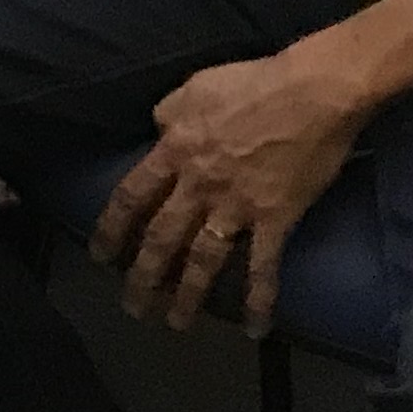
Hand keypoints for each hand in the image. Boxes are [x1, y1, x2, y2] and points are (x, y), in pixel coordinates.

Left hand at [95, 50, 369, 331]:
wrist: (312, 91)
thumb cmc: (252, 82)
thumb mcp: (192, 87)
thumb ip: (168, 113)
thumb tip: (157, 131)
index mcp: (174, 150)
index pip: (130, 198)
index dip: (111, 229)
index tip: (100, 255)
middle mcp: (198, 184)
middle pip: (160, 237)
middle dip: (141, 276)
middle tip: (130, 305)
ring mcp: (236, 205)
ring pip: (202, 259)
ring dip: (187, 296)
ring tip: (174, 324)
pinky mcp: (276, 218)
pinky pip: (263, 266)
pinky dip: (258, 299)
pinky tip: (253, 328)